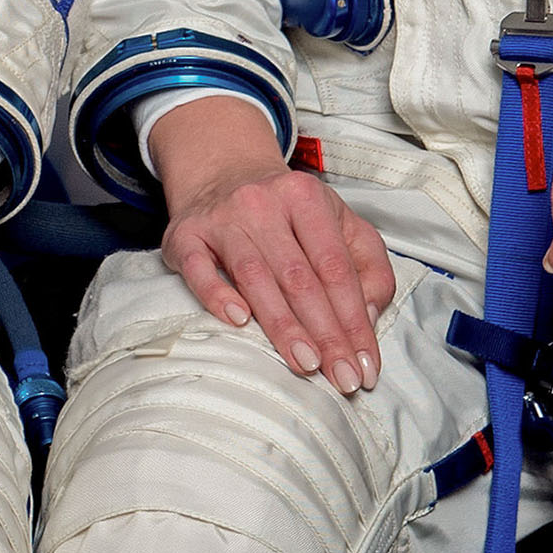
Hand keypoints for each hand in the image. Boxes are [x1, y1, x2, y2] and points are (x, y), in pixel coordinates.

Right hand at [150, 98, 393, 393]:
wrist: (222, 174)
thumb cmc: (288, 213)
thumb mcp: (339, 223)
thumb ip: (368, 266)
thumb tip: (367, 315)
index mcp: (306, 197)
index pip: (336, 267)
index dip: (354, 320)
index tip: (365, 365)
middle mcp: (262, 203)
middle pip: (298, 277)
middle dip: (325, 334)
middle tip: (341, 378)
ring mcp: (221, 218)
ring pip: (254, 277)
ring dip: (282, 325)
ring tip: (305, 364)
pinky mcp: (185, 235)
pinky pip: (198, 268)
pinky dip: (217, 295)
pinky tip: (238, 321)